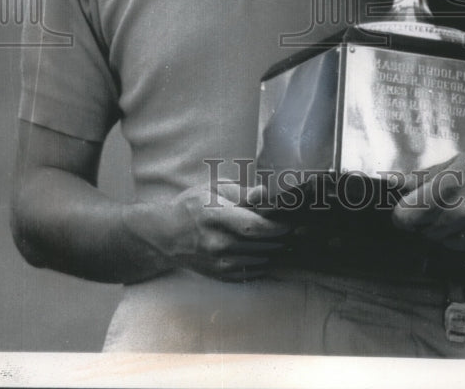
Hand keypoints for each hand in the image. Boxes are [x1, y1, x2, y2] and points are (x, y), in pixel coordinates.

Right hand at [125, 183, 290, 281]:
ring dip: (276, 249)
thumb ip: (241, 193)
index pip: (254, 227)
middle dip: (282, 237)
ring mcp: (219, 262)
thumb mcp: (213, 190)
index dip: (277, 226)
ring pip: (261, 259)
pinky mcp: (221, 275)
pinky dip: (264, 260)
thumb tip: (264, 194)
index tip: (292, 221)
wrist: (166, 235)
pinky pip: (253, 270)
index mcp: (215, 217)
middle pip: (262, 244)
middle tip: (298, 228)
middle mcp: (217, 243)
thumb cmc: (192, 206)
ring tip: (287, 238)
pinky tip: (268, 249)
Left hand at [392, 137, 464, 255]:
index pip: (406, 216)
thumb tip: (395, 182)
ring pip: (444, 242)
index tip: (405, 209)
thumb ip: (424, 176)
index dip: (402, 213)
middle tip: (441, 203)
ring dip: (445, 230)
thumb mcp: (459, 160)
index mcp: (448, 188)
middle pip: (423, 231)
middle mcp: (462, 214)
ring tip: (463, 208)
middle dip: (425, 219)